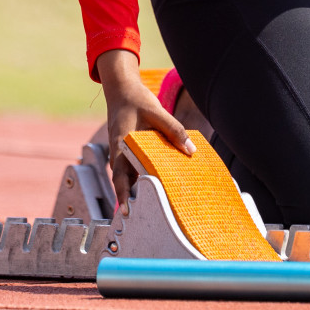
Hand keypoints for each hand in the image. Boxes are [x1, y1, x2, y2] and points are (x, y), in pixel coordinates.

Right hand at [94, 49, 194, 212]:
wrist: (122, 91)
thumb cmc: (137, 101)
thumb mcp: (158, 112)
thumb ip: (174, 130)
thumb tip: (191, 151)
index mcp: (121, 146)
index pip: (121, 177)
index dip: (124, 196)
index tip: (127, 212)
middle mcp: (118, 155)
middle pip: (126, 183)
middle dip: (134, 200)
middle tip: (149, 218)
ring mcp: (122, 155)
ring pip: (131, 178)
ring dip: (141, 191)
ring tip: (160, 207)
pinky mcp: (128, 154)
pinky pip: (136, 170)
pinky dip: (145, 179)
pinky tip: (162, 184)